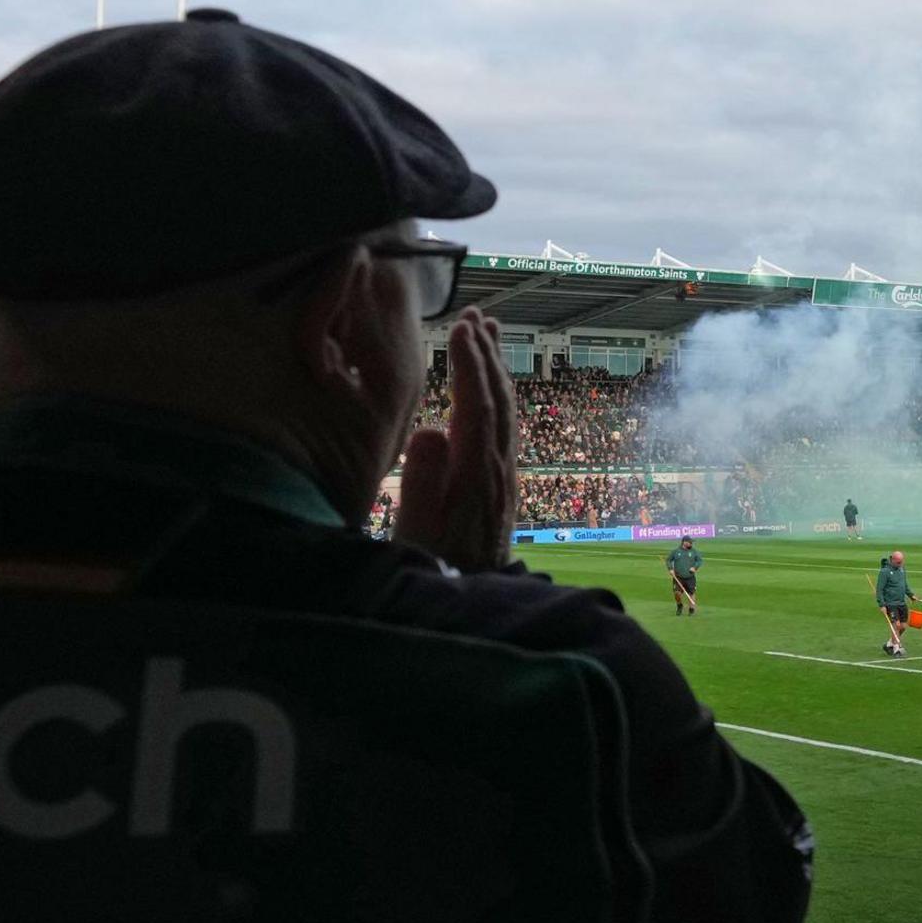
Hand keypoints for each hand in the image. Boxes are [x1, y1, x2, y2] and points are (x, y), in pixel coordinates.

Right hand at [392, 313, 518, 572]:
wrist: (466, 607)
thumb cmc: (430, 570)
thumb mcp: (415, 532)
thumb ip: (423, 483)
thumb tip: (433, 430)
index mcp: (476, 476)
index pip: (478, 407)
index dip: (471, 365)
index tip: (460, 327)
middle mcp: (498, 472)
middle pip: (499, 402)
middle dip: (488, 356)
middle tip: (476, 315)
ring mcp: (503, 479)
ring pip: (506, 413)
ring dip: (496, 370)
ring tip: (488, 334)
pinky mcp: (500, 487)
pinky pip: (503, 428)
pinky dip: (496, 396)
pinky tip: (487, 388)